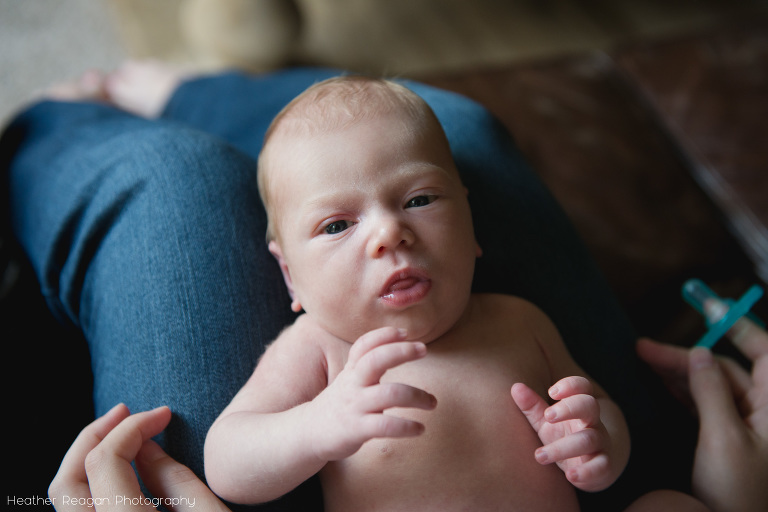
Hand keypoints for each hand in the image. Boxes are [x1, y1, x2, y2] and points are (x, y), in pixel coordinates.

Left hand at [49, 403, 229, 510]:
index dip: (133, 426)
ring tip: (119, 433)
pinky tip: (121, 469)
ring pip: (66, 499)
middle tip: (125, 410)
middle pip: (67, 480)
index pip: (105, 461)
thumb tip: (147, 447)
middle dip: (94, 435)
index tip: (164, 414)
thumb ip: (176, 480)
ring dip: (88, 458)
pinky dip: (93, 482)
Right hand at [306, 326, 436, 461]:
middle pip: (376, 360)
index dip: (384, 335)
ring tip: (432, 402)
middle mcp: (352, 384)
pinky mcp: (357, 430)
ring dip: (416, 396)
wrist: (308, 434)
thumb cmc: (339, 404)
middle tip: (424, 349)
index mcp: (351, 370)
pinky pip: (386, 425)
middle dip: (401, 352)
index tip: (405, 332)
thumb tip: (398, 347)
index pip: (364, 345)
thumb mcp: (349, 379)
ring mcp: (354, 406)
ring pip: (389, 394)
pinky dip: (407, 427)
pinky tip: (419, 429)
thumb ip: (368, 365)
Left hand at [511, 376, 613, 491]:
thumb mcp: (546, 422)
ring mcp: (600, 444)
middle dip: (568, 408)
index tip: (551, 392)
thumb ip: (532, 405)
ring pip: (588, 439)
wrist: (592, 466)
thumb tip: (515, 386)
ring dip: (562, 447)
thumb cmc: (564, 437)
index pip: (582, 387)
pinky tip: (570, 476)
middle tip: (548, 416)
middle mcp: (592, 422)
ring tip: (539, 455)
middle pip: (590, 405)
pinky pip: (601, 467)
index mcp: (579, 407)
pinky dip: (587, 472)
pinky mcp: (603, 467)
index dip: (570, 385)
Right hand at [637, 317, 767, 511]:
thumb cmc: (737, 492)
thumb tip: (701, 352)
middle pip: (725, 368)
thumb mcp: (724, 437)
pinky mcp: (732, 439)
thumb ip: (712, 391)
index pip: (764, 351)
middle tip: (642, 347)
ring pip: (713, 385)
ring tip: (642, 359)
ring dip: (679, 372)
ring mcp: (750, 426)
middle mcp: (767, 411)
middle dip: (685, 356)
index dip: (737, 324)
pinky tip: (659, 381)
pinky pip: (708, 404)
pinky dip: (684, 392)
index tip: (710, 302)